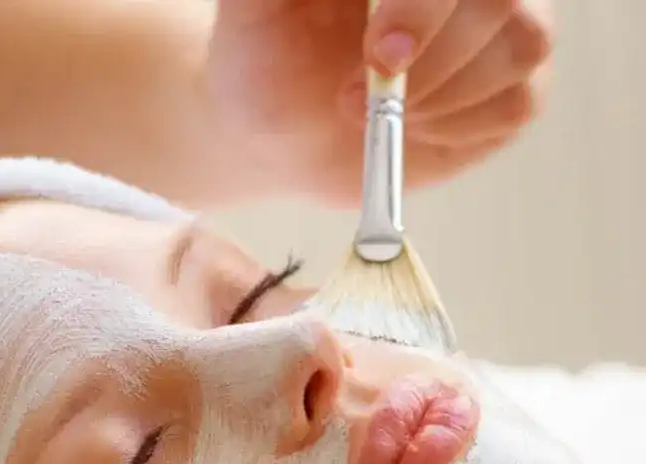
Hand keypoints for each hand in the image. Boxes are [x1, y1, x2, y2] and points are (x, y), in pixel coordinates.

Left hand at [207, 0, 553, 203]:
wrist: (276, 135)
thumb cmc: (264, 60)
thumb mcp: (254, 10)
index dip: (427, 6)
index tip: (379, 53)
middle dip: (433, 54)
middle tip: (355, 98)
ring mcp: (506, 23)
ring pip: (525, 42)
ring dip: (443, 95)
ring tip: (376, 114)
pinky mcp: (514, 86)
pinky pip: (519, 101)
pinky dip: (458, 127)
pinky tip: (411, 128)